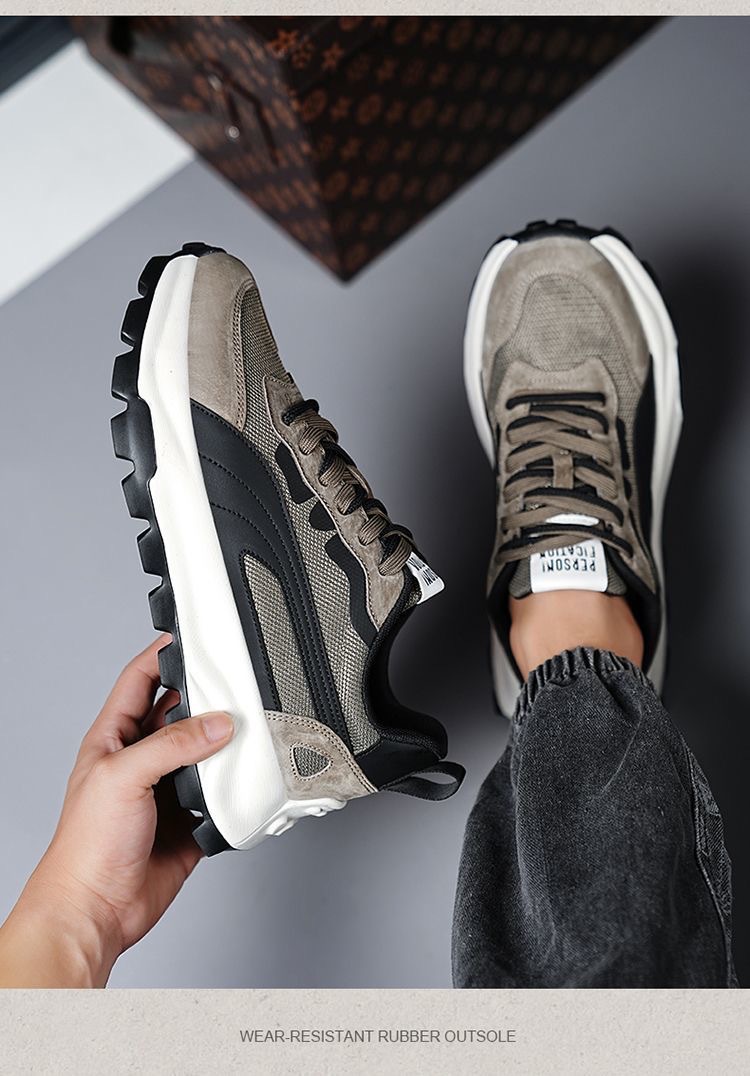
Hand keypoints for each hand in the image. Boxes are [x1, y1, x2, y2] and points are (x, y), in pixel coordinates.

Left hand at [0, 636, 233, 986]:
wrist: (96, 909)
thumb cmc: (85, 846)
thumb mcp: (125, 776)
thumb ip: (174, 744)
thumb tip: (218, 723)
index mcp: (114, 738)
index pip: (141, 680)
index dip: (162, 653)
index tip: (190, 634)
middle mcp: (141, 760)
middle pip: (181, 714)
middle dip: (207, 699)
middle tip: (234, 687)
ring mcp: (165, 791)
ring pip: (205, 754)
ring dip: (225, 747)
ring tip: (246, 734)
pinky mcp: (188, 822)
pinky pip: (220, 797)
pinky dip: (235, 791)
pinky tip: (243, 784)